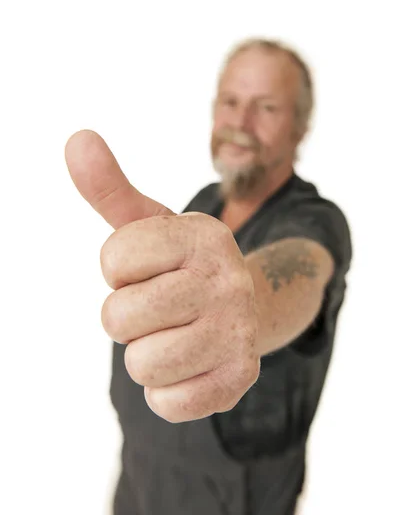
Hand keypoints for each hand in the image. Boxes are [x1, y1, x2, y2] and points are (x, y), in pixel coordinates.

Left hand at [65, 130, 259, 422]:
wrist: (245, 308)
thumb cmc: (180, 265)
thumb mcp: (148, 224)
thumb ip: (108, 186)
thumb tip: (76, 137)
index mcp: (203, 235)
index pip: (113, 260)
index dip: (119, 269)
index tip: (147, 268)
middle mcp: (229, 279)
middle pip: (119, 318)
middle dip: (127, 316)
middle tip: (159, 306)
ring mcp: (238, 331)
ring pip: (141, 364)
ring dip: (145, 354)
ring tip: (173, 334)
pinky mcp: (239, 377)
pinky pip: (166, 402)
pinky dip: (166, 389)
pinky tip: (189, 364)